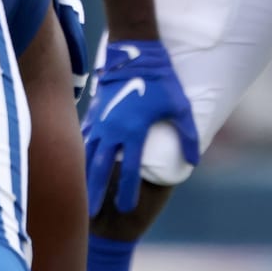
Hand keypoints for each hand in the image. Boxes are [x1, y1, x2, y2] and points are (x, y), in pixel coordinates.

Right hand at [82, 40, 199, 214]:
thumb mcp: (180, 108)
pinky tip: (77, 168)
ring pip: (87, 156)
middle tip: (94, 215)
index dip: (127, 190)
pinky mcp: (93, 114)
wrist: (134, 55)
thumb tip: (194, 162)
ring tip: (80, 196)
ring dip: (84, 177)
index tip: (127, 208)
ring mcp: (99, 122)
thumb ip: (188, 136)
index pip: (130, 169)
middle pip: (100, 169)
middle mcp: (113, 130)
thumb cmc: (161, 82)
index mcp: (134, 131)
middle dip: (96, 193)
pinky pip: (84, 139)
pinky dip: (81, 155)